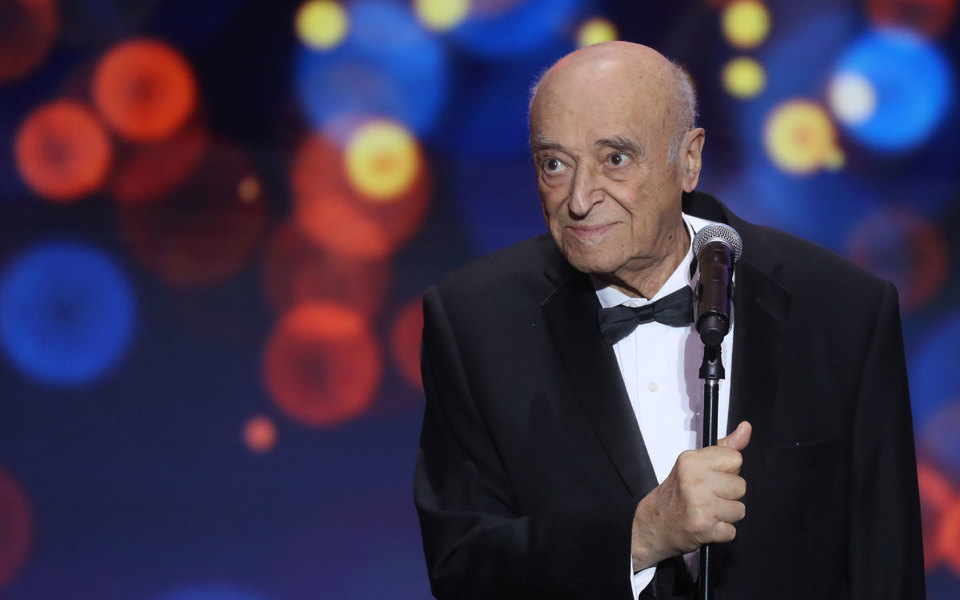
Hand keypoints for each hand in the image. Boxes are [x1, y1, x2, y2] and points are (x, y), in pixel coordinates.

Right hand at [630, 420, 751, 571]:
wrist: (654, 522)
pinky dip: (721, 531)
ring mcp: (700, 505)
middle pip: (741, 486)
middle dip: (729, 495)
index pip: (735, 459)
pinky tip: (706, 525)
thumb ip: (724, 447)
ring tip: (708, 511)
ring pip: (739, 510)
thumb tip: (746, 428)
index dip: (728, 470)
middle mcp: (695, 480)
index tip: (713, 477)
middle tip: (708, 496)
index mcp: (692, 460)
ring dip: (726, 515)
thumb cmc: (677, 492)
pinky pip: (732, 531)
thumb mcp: (695, 463)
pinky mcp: (704, 527)